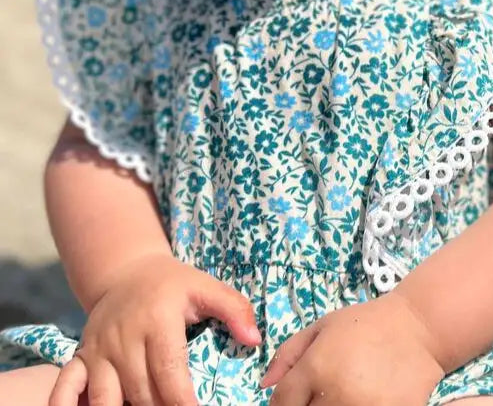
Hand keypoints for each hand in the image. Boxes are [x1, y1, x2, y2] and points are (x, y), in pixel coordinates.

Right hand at [48, 253, 261, 405]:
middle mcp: (124, 338)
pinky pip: (66, 390)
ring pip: (106, 400)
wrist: (126, 271)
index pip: (169, 372)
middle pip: (141, 392)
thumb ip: (235, 309)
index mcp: (158, 320)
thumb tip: (255, 340)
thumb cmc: (173, 284)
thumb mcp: (206, 287)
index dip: (182, 402)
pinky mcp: (80, 358)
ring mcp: (98, 350)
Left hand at [261, 292, 444, 405]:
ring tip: (341, 397)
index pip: (281, 404)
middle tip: (321, 396)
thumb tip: (264, 386)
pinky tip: (361, 402)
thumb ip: (288, 354)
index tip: (293, 400)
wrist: (419, 328)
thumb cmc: (366, 324)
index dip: (281, 405)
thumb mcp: (323, 327)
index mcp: (316, 368)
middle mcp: (335, 394)